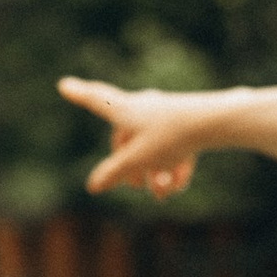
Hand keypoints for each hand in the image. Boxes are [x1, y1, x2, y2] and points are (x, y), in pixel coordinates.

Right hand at [58, 75, 224, 198]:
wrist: (213, 122)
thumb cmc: (170, 137)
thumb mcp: (137, 160)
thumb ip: (114, 174)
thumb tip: (93, 186)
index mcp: (124, 108)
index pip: (96, 100)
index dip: (79, 95)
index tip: (64, 84)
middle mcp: (142, 106)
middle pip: (128, 137)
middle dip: (132, 165)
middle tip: (136, 186)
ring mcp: (164, 112)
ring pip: (152, 145)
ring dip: (155, 171)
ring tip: (162, 192)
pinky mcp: (185, 120)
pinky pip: (172, 144)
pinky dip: (172, 164)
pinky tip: (178, 184)